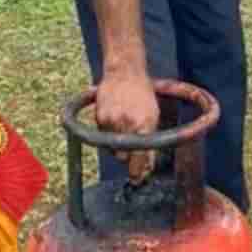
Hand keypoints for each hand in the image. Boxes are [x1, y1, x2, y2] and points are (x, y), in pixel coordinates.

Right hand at [95, 66, 158, 183]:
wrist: (124, 73)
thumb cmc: (143, 95)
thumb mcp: (153, 116)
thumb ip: (149, 140)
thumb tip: (146, 166)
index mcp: (144, 124)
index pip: (140, 156)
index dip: (138, 170)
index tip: (138, 179)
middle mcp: (126, 124)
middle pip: (123, 157)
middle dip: (128, 158)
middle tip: (133, 154)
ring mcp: (111, 121)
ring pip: (111, 149)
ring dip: (118, 147)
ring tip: (125, 130)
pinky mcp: (99, 117)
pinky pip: (103, 137)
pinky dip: (109, 135)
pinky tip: (116, 122)